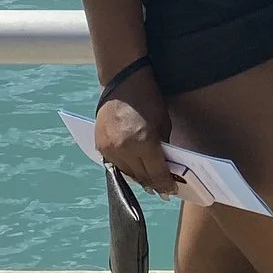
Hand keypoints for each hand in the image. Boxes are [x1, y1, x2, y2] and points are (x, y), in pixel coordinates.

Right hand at [93, 74, 176, 197]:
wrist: (122, 82)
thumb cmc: (148, 99)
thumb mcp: (163, 123)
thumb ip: (164, 147)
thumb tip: (166, 167)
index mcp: (143, 142)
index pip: (156, 173)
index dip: (165, 184)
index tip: (172, 191)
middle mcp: (124, 149)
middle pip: (141, 176)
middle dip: (154, 184)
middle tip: (164, 190)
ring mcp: (109, 148)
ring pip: (126, 173)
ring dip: (139, 178)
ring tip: (150, 182)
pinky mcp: (100, 146)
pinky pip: (115, 164)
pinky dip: (126, 168)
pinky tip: (135, 169)